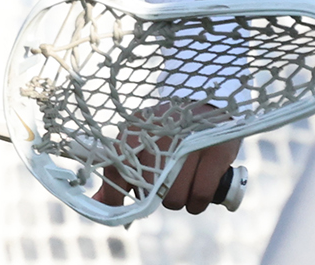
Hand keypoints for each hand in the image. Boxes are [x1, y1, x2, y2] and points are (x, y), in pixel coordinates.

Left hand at [94, 138, 240, 214]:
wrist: (204, 106)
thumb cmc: (164, 133)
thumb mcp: (137, 143)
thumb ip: (118, 173)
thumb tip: (98, 203)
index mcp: (134, 132)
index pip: (116, 168)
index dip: (114, 194)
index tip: (121, 208)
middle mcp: (160, 137)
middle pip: (149, 190)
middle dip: (156, 196)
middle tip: (164, 186)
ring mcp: (190, 145)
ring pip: (175, 198)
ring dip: (179, 200)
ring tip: (182, 186)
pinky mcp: (215, 153)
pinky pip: (201, 194)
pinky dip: (197, 203)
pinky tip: (196, 197)